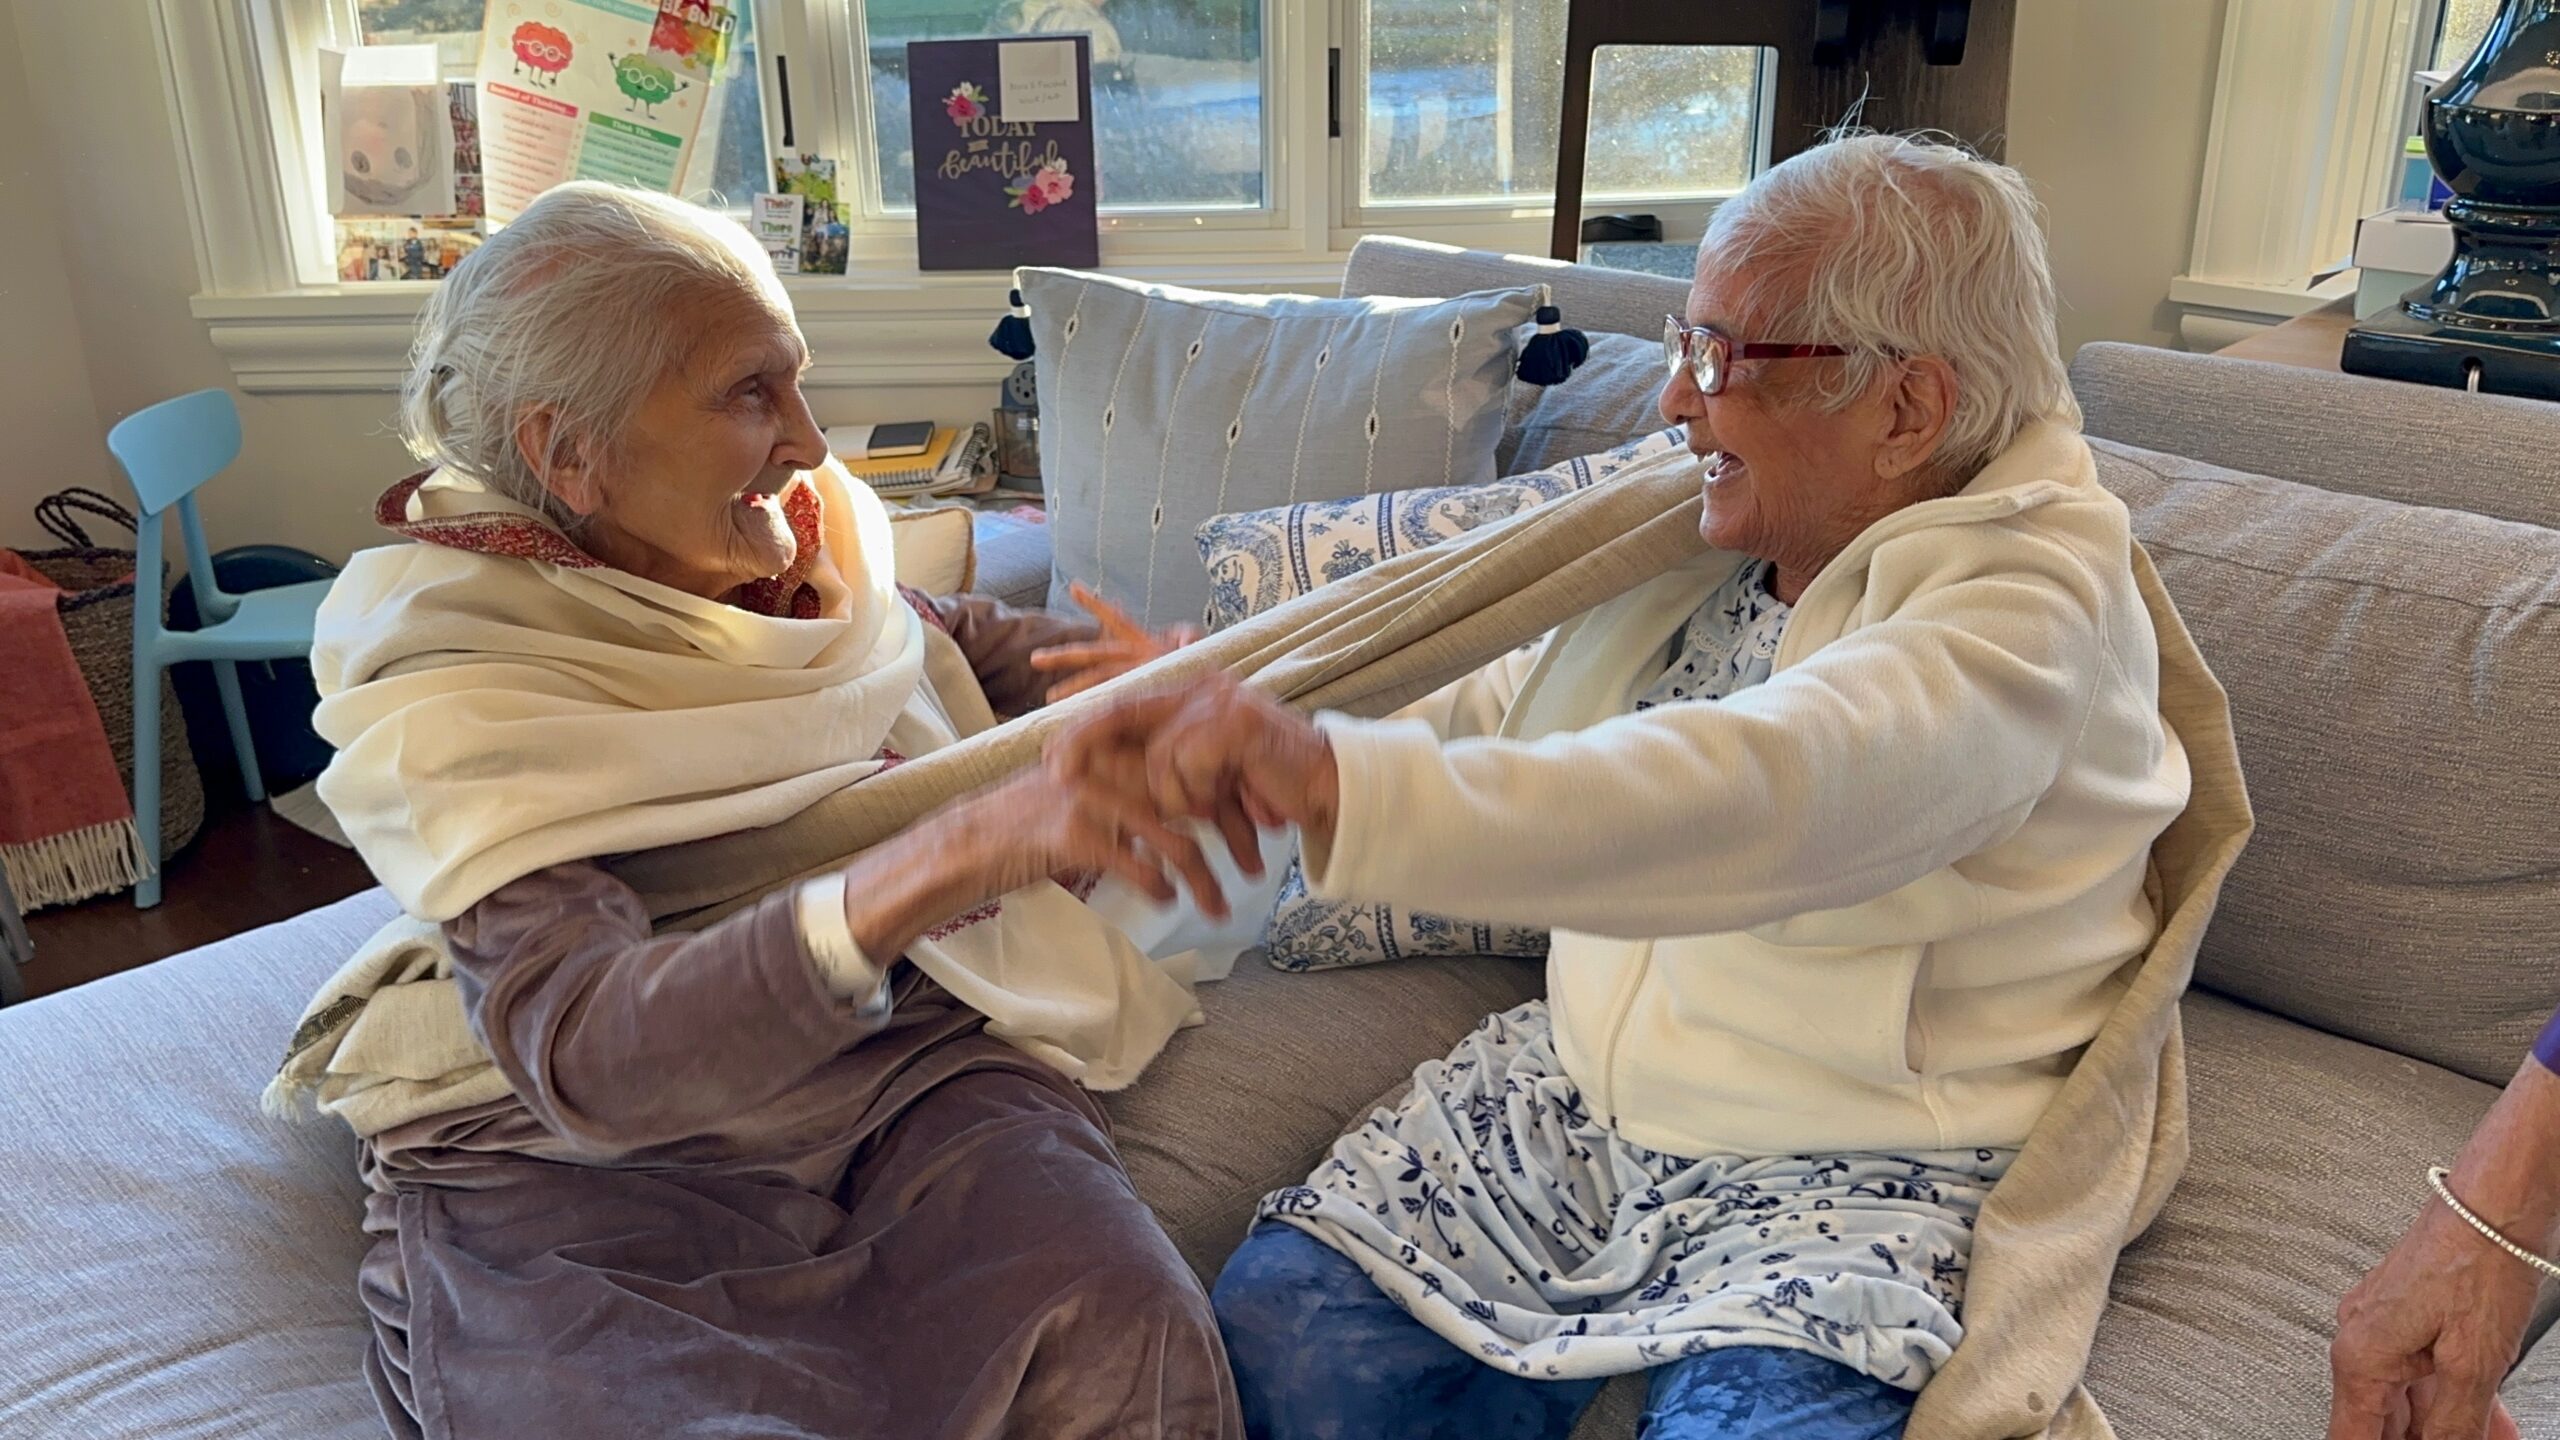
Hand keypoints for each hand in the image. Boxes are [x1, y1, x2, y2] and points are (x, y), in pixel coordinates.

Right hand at [955, 761, 1233, 921]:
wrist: (968, 844)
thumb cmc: (1031, 823)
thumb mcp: (1086, 792)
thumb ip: (1133, 789)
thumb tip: (1189, 804)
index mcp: (1118, 749)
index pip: (1194, 764)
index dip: (1233, 797)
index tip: (1256, 828)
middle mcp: (1110, 765)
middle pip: (1198, 798)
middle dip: (1234, 835)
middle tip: (1257, 868)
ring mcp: (1094, 798)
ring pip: (1177, 839)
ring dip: (1206, 879)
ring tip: (1220, 907)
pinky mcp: (1077, 836)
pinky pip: (1140, 864)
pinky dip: (1160, 887)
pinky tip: (1166, 900)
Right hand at [1029, 582, 1204, 703]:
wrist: (1208, 692)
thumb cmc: (1199, 666)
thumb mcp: (1195, 644)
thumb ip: (1187, 636)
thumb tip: (1181, 639)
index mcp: (1142, 643)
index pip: (1115, 620)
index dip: (1095, 604)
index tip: (1073, 587)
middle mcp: (1131, 660)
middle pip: (1093, 655)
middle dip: (1064, 657)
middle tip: (1036, 660)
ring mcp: (1131, 680)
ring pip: (1097, 681)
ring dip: (1075, 687)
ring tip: (1052, 699)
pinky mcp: (1137, 698)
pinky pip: (1115, 703)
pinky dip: (1097, 708)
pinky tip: (1079, 716)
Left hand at [1046, 673, 1337, 856]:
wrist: (1326, 790)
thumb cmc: (1266, 788)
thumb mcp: (1204, 776)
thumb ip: (1163, 767)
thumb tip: (1100, 777)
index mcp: (1193, 693)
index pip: (1125, 703)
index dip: (1082, 728)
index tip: (1047, 754)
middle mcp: (1203, 685)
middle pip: (1123, 712)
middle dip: (1082, 744)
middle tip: (1055, 773)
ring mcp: (1218, 700)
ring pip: (1159, 758)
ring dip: (1182, 797)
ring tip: (1218, 805)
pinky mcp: (1233, 722)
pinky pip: (1187, 766)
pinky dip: (1203, 793)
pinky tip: (1234, 797)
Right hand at [2329, 1193, 2531, 1439]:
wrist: (2494, 1203)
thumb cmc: (2477, 1261)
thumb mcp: (2473, 1364)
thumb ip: (2452, 1423)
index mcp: (2360, 1354)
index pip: (2351, 1437)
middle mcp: (2360, 1337)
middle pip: (2379, 1421)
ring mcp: (2381, 1323)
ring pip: (2406, 1398)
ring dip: (2443, 1425)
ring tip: (2487, 1437)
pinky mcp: (2405, 1312)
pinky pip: (2419, 1371)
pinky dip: (2449, 1398)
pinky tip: (2486, 1416)